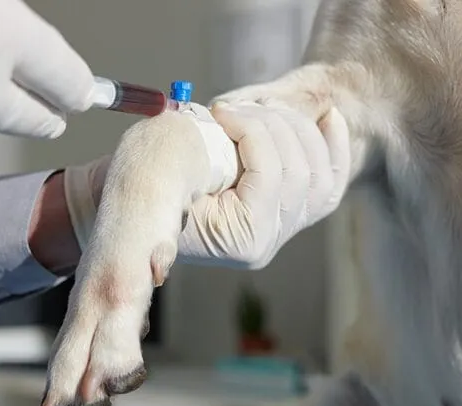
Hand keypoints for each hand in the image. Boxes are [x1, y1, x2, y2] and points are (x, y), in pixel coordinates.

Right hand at [62, 102, 349, 269]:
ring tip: (261, 109)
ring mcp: (278, 230)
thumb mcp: (156, 166)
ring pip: (318, 175)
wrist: (130, 203)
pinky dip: (331, 148)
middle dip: (272, 126)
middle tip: (234, 108)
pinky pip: (326, 184)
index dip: (252, 131)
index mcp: (239, 239)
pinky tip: (329, 118)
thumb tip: (229, 123)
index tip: (219, 109)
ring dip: (295, 130)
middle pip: (301, 173)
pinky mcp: (281, 214)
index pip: (270, 176)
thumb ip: (193, 151)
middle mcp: (266, 242)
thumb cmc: (138, 184)